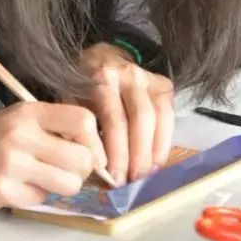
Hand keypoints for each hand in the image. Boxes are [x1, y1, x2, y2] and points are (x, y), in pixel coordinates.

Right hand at [0, 102, 106, 208]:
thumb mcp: (19, 118)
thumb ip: (53, 125)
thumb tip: (94, 148)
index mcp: (30, 112)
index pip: (82, 120)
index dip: (95, 141)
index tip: (91, 153)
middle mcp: (22, 135)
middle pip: (82, 158)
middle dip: (83, 170)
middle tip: (69, 171)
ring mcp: (12, 164)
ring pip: (68, 183)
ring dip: (63, 186)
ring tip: (46, 179)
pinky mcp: (4, 190)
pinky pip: (41, 198)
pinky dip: (36, 196)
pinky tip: (21, 186)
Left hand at [75, 42, 173, 185]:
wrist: (101, 58)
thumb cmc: (82, 88)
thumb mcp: (71, 103)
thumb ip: (81, 131)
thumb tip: (94, 169)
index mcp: (102, 78)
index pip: (114, 120)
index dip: (117, 153)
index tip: (114, 179)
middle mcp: (129, 74)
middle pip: (141, 118)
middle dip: (137, 156)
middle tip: (131, 182)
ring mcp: (149, 77)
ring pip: (158, 117)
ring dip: (153, 151)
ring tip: (145, 175)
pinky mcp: (163, 84)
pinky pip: (169, 115)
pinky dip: (164, 142)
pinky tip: (156, 161)